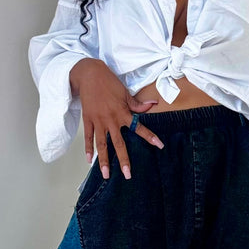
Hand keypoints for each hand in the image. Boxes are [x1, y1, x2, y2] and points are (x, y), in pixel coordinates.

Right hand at [69, 59, 163, 178]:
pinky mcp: (88, 120)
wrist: (89, 74)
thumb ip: (138, 104)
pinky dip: (88, 149)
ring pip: (102, 145)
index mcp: (122, 113)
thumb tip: (153, 104)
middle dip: (123, 160)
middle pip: (118, 144)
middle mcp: (111, 120)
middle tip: (128, 175)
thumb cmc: (109, 82)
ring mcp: (98, 122)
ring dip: (104, 161)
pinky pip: (89, 138)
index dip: (150, 136)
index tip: (160, 145)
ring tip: (106, 174)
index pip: (139, 127)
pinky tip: (89, 161)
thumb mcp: (125, 92)